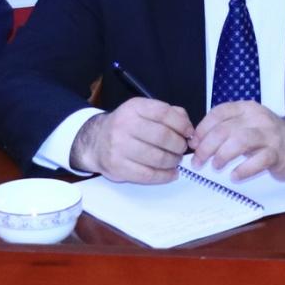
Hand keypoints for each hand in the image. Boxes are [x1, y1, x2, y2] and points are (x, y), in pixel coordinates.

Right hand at [70, 98, 191, 182]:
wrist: (95, 141)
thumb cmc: (126, 127)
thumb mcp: (143, 111)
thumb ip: (169, 113)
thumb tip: (189, 128)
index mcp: (133, 108)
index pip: (163, 113)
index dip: (181, 124)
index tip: (189, 133)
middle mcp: (124, 125)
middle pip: (163, 136)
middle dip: (179, 145)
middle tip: (182, 149)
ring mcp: (119, 147)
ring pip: (157, 157)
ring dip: (173, 161)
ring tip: (176, 160)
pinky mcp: (118, 166)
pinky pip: (148, 174)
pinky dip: (165, 176)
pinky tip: (171, 173)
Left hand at [190, 101, 284, 180]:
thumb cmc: (267, 137)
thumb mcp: (247, 125)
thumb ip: (225, 129)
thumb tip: (196, 142)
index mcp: (247, 108)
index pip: (219, 113)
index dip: (202, 128)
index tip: (193, 143)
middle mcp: (258, 118)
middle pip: (225, 129)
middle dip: (207, 147)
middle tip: (198, 162)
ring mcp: (269, 135)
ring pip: (240, 141)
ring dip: (222, 155)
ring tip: (215, 167)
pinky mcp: (278, 153)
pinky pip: (258, 161)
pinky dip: (243, 170)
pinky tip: (234, 176)